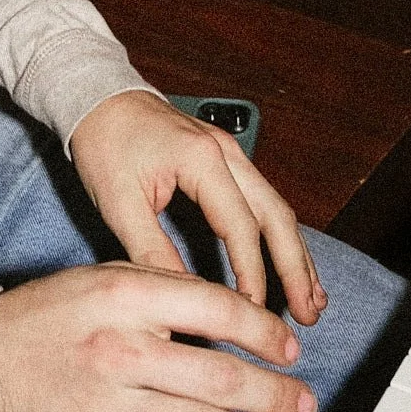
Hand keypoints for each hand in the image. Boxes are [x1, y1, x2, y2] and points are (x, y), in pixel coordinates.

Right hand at [0, 262, 315, 411]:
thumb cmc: (43, 320)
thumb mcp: (98, 280)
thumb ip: (160, 290)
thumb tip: (230, 311)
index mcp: (125, 296)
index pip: (215, 310)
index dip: (263, 333)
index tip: (289, 351)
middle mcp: (120, 349)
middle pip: (218, 375)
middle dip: (274, 395)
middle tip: (306, 407)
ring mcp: (107, 406)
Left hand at [69, 88, 325, 327]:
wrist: (97, 96)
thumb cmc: (104, 145)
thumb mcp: (118, 204)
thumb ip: (153, 252)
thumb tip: (184, 299)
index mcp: (202, 160)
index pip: (241, 227)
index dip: (252, 275)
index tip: (255, 313)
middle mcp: (226, 152)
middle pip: (277, 215)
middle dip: (296, 268)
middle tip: (308, 315)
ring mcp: (230, 152)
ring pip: (276, 207)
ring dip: (296, 254)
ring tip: (313, 299)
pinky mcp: (224, 157)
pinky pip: (262, 199)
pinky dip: (279, 235)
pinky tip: (289, 261)